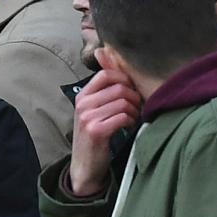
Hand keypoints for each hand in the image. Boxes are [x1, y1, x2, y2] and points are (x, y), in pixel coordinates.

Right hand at [66, 63, 140, 199]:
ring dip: (134, 111)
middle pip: (119, 87)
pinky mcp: (96, 130)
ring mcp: (87, 117)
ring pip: (124, 102)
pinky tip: (127, 127)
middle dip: (133, 98)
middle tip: (134, 109)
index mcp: (83, 95)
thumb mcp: (95, 107)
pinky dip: (130, 122)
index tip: (130, 93)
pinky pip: (123, 117)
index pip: (107, 74)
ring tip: (130, 119)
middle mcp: (82, 103)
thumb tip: (103, 50)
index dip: (125, 80)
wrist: (85, 165)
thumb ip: (103, 82)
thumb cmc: (95, 134)